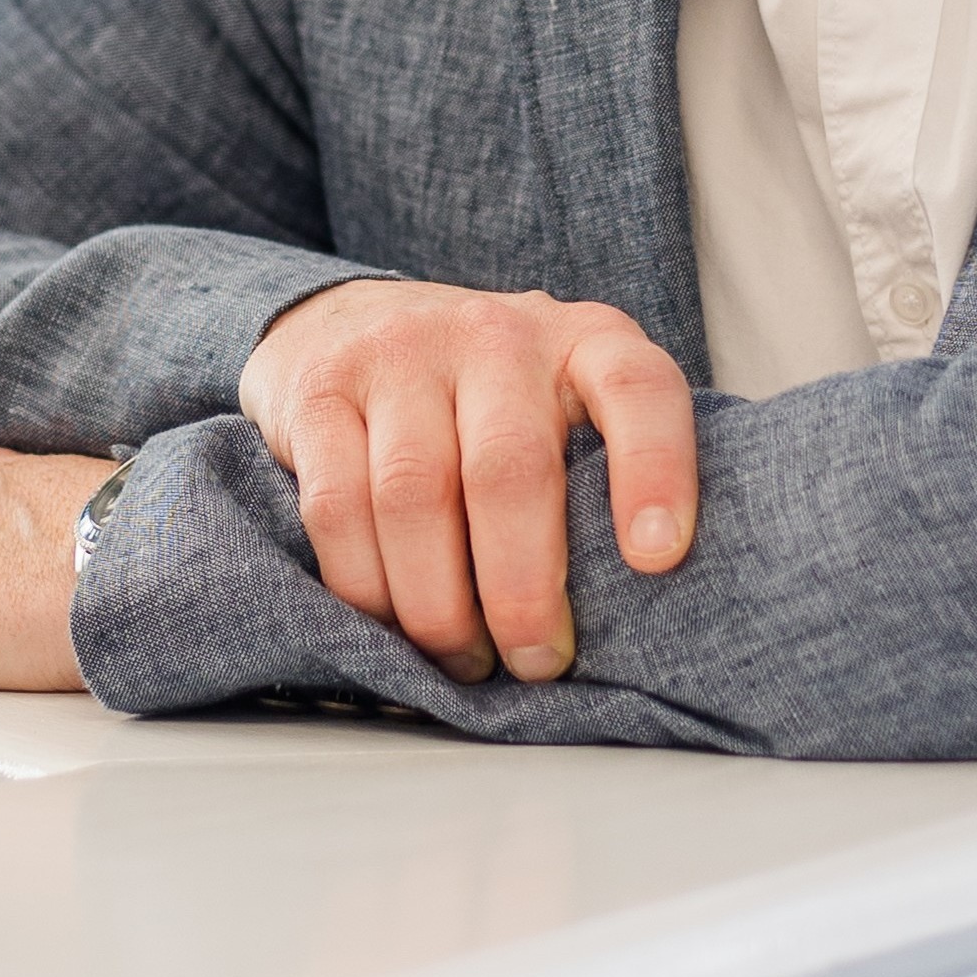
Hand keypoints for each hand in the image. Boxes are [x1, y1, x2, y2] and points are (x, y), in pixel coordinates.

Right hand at [238, 279, 695, 683]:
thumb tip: (631, 615)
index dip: (655, 473)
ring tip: (464, 657)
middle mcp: (494, 336)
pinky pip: (337, 508)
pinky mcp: (318, 390)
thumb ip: (601, 475)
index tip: (658, 559)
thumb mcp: (566, 404)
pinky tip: (389, 621)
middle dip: (522, 591)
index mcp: (583, 341)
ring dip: (438, 606)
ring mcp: (399, 354)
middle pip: (510, 471)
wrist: (354, 315)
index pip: (638, 391)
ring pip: (413, 499)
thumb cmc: (488, 395)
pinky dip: (365, 586)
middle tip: (535, 660)